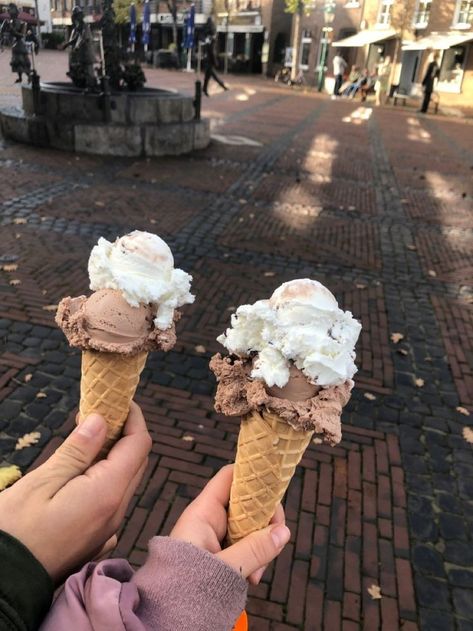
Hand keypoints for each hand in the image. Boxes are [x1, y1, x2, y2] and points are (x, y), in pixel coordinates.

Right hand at [0, 402, 150, 582]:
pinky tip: (83, 471)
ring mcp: (109, 528)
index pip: (139, 444)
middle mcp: (116, 511)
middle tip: (98, 414)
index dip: (133, 417)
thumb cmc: (16, 531)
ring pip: (126, 480)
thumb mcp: (43, 482)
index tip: (117, 400)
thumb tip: (102, 419)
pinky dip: (107, 477)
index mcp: (108, 493)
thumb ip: (77, 450)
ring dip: (115, 455)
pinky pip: (114, 500)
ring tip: (87, 438)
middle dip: (125, 432)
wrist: (5, 584)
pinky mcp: (98, 538)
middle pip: (137, 461)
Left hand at [170, 465, 289, 584]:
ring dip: (259, 546)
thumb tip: (284, 531)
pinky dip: (252, 559)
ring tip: (256, 574)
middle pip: (246, 503)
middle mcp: (208, 520)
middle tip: (272, 544)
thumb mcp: (224, 569)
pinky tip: (252, 578)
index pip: (230, 477)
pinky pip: (243, 547)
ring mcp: (214, 537)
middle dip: (263, 522)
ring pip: (247, 527)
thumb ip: (255, 549)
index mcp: (203, 513)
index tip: (275, 490)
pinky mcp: (218, 555)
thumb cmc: (184, 590)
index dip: (253, 475)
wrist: (164, 619)